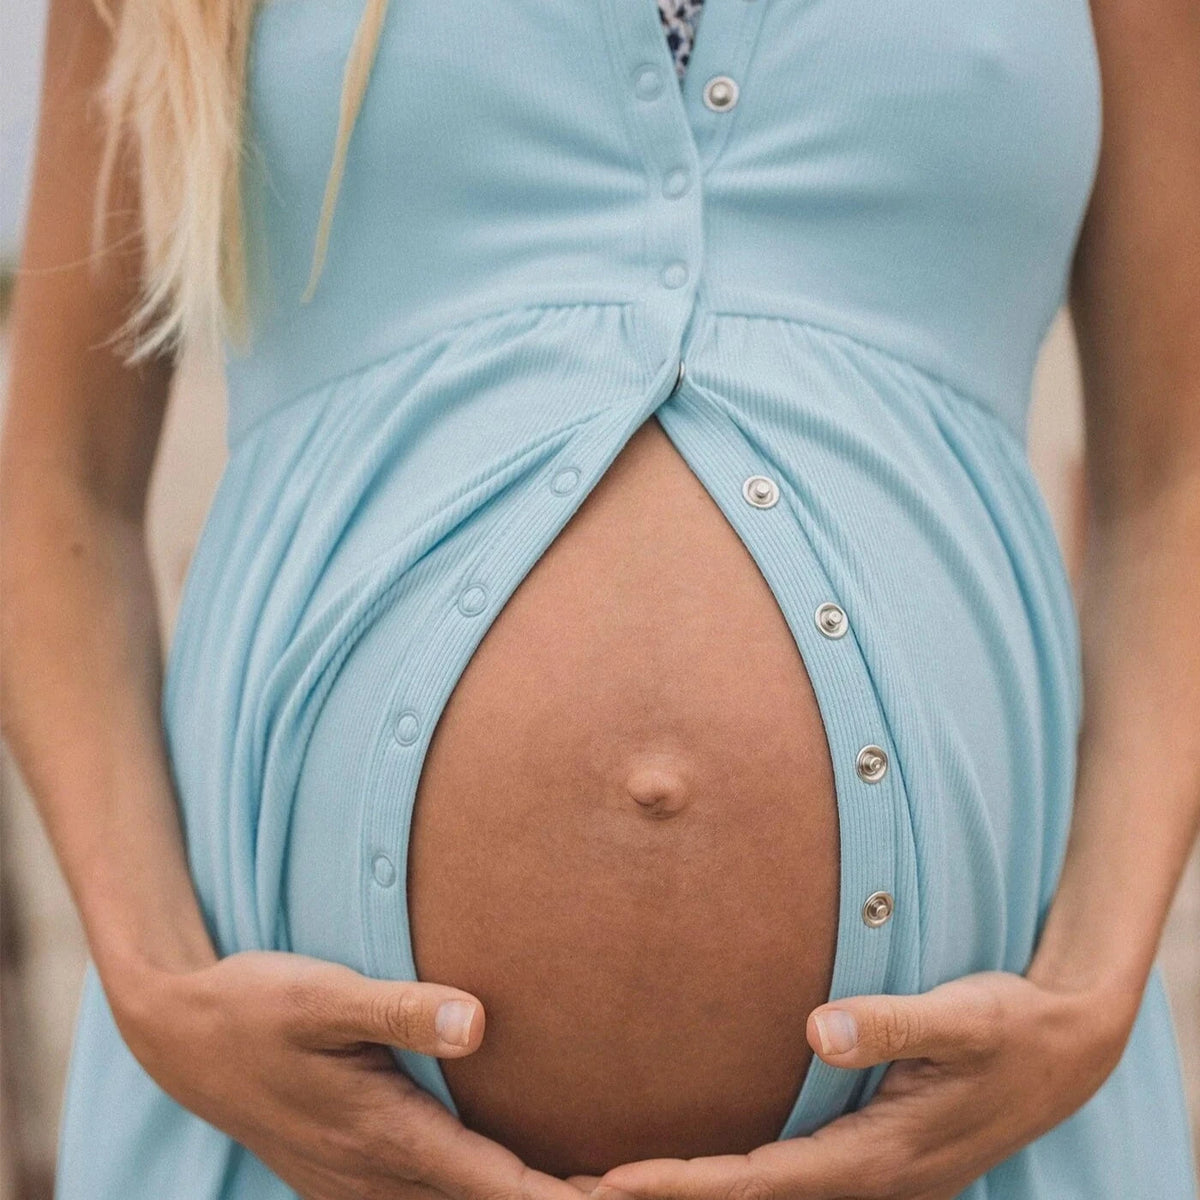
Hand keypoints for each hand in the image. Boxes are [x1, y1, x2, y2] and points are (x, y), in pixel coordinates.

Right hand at [109, 949, 587, 1199]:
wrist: (183, 1038)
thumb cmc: (259, 1006)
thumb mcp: (322, 995)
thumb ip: (400, 1008)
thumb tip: (478, 1022)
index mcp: (388, 1135)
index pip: (500, 1189)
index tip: (634, 1192)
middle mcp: (379, 1178)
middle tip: (643, 1186)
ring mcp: (359, 1188)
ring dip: (520, 1199)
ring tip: (596, 1182)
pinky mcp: (347, 1180)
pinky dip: (479, 1194)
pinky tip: (508, 1173)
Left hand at [567, 969, 1141, 1199]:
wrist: (1068, 1050)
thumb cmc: (1010, 1026)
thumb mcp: (963, 1017)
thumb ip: (891, 1024)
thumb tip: (816, 1028)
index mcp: (880, 1155)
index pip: (761, 1181)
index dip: (685, 1185)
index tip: (611, 1183)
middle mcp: (869, 1180)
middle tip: (578, 1191)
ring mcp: (872, 1179)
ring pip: (767, 1198)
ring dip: (695, 1194)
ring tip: (611, 1184)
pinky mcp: (873, 1162)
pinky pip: (788, 1181)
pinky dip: (734, 1181)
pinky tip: (699, 1166)